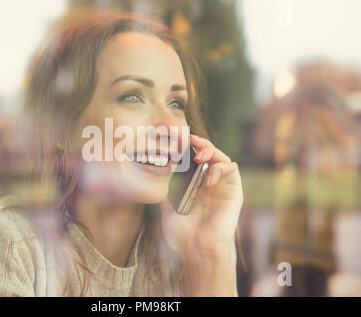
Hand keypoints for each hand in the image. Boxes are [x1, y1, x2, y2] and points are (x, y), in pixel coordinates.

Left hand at [160, 134, 242, 264]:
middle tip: (189, 140)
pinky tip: (208, 177)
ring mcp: (222, 187)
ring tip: (199, 155)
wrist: (196, 251)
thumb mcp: (167, 206)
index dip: (188, 147)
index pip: (194, 159)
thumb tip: (157, 168)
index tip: (176, 139)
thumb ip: (166, 188)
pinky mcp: (234, 193)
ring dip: (211, 151)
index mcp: (195, 186)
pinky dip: (220, 166)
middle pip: (209, 154)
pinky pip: (232, 169)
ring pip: (222, 158)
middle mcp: (210, 184)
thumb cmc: (182, 234)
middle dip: (200, 143)